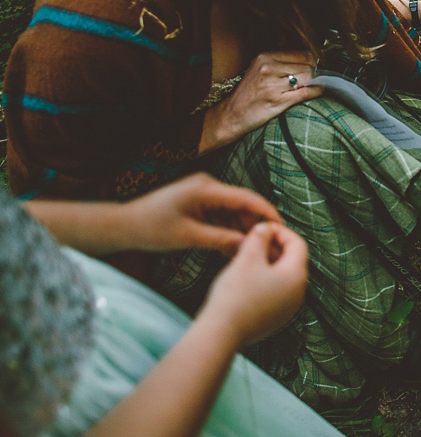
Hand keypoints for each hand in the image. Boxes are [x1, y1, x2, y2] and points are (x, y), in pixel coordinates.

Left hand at [123, 173, 283, 254]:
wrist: (124, 225)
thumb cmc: (151, 228)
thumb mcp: (188, 237)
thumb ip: (221, 239)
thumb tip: (248, 244)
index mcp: (206, 188)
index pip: (245, 198)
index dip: (265, 212)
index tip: (281, 227)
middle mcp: (208, 186)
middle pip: (242, 204)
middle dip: (255, 224)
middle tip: (268, 245)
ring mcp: (204, 193)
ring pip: (233, 212)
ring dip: (241, 230)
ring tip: (250, 250)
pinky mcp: (200, 202)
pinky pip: (222, 215)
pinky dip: (228, 230)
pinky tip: (234, 247)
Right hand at [200, 222, 308, 346]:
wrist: (222, 333)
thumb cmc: (236, 295)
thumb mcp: (248, 258)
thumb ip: (259, 238)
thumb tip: (265, 228)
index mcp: (297, 276)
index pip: (298, 243)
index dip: (280, 231)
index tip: (262, 228)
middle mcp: (298, 293)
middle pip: (292, 260)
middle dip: (273, 246)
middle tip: (253, 240)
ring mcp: (288, 307)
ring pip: (283, 276)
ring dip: (268, 262)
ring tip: (247, 256)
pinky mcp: (275, 318)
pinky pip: (276, 291)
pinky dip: (265, 279)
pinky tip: (246, 277)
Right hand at [201, 50, 322, 152]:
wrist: (232, 114)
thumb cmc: (248, 92)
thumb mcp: (259, 68)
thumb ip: (281, 61)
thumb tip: (309, 58)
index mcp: (265, 57)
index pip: (301, 53)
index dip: (311, 61)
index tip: (313, 66)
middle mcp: (268, 68)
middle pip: (307, 65)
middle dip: (313, 72)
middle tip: (313, 78)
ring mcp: (273, 85)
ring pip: (308, 78)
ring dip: (315, 82)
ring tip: (312, 85)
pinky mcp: (278, 101)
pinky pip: (306, 93)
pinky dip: (316, 92)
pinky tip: (317, 92)